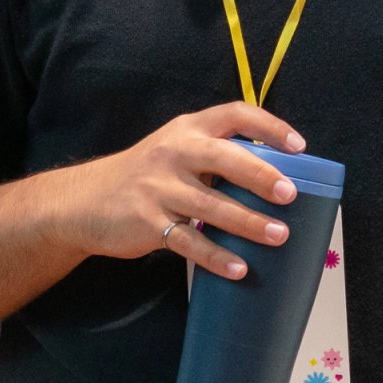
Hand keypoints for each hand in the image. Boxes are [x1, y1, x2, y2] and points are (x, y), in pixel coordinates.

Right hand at [56, 102, 307, 284]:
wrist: (84, 201)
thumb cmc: (145, 176)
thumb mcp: (175, 151)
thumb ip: (215, 155)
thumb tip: (274, 177)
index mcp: (188, 129)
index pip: (235, 114)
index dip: (270, 127)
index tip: (299, 146)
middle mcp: (174, 152)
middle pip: (225, 158)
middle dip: (261, 176)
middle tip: (290, 195)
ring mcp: (159, 187)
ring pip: (212, 205)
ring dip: (248, 223)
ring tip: (278, 236)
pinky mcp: (148, 222)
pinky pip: (189, 241)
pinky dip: (216, 256)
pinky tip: (239, 268)